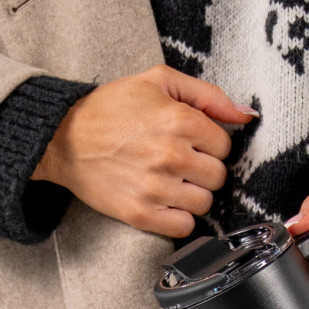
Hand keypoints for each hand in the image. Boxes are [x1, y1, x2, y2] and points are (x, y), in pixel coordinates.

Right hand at [36, 66, 253, 238]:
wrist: (62, 137)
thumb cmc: (110, 107)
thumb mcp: (158, 81)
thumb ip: (208, 95)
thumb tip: (246, 115)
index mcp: (179, 120)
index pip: (225, 145)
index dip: (208, 143)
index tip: (189, 141)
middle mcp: (171, 155)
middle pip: (218, 176)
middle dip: (202, 168)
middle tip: (178, 161)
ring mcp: (155, 187)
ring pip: (204, 203)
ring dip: (191, 194)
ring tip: (169, 180)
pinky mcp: (139, 213)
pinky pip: (184, 227)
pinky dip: (178, 217)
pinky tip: (163, 201)